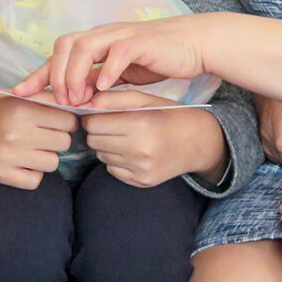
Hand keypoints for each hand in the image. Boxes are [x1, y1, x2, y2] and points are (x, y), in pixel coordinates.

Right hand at [0, 92, 77, 189]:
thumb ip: (47, 100)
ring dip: (46, 157)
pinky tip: (21, 162)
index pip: (69, 120)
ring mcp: (7, 156)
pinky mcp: (1, 174)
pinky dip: (32, 173)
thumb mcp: (17, 95)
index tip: (54, 121)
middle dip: (56, 138)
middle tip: (40, 134)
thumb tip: (86, 105)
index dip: (65, 121)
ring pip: (53, 162)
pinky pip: (36, 180)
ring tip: (30, 148)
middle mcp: (14, 132)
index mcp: (20, 108)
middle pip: (64, 142)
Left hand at [16, 13, 220, 107]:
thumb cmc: (157, 58)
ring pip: (84, 46)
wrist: (193, 44)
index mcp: (96, 42)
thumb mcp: (121, 73)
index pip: (58, 54)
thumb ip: (97, 82)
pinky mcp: (142, 42)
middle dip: (55, 74)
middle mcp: (103, 34)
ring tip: (78, 98)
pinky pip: (118, 52)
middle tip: (59, 101)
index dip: (38, 73)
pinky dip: (107, 70)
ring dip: (76, 74)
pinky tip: (104, 88)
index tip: (20, 93)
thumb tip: (76, 99)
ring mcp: (121, 35)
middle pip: (64, 46)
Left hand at [81, 91, 228, 187]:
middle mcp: (141, 149)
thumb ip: (112, 99)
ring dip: (107, 146)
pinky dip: (116, 161)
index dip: (92, 117)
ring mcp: (142, 168)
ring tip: (126, 139)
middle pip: (93, 141)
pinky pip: (112, 170)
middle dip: (98, 132)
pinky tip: (133, 153)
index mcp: (141, 123)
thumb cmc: (168, 115)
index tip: (100, 114)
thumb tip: (82, 105)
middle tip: (112, 126)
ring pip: (101, 156)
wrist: (199, 142)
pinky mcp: (142, 182)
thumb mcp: (144, 99)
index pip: (93, 123)